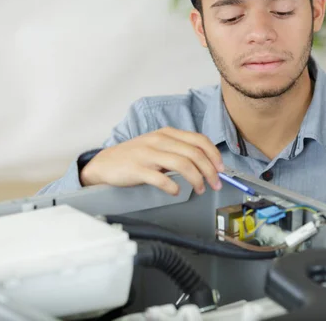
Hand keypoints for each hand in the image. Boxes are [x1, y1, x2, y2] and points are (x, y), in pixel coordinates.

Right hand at [80, 127, 224, 195]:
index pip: (199, 140)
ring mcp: (148, 154)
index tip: (221, 168)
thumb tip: (205, 164)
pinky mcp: (137, 169)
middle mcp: (159, 140)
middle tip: (215, 184)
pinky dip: (173, 186)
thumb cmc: (135, 156)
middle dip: (210, 170)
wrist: (104, 164)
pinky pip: (161, 178)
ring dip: (197, 179)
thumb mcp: (158, 146)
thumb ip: (178, 150)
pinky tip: (177, 192)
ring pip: (182, 164)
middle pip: (194, 153)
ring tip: (201, 189)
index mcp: (167, 133)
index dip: (214, 154)